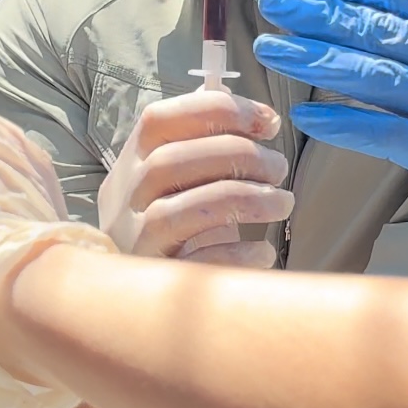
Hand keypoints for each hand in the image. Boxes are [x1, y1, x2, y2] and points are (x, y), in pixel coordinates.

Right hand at [96, 92, 294, 267]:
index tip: (268, 122)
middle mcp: (125, 200)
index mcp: (130, 164)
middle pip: (169, 162)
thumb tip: (248, 110)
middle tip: (278, 167)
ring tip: (283, 203)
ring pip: (181, 212)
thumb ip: (201, 143)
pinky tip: (263, 251)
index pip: (156, 120)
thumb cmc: (173, 227)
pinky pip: (197, 265)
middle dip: (236, 155)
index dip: (214, 111)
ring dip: (244, 198)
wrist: (136, 297)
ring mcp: (136, 242)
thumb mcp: (175, 181)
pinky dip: (236, 253)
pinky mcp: (156, 283)